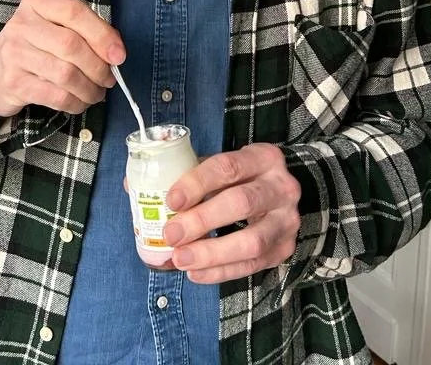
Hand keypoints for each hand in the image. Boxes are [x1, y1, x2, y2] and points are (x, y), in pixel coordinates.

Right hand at [0, 0, 125, 117]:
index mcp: (36, 3)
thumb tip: (116, 52)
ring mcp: (15, 54)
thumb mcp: (52, 28)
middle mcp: (22, 24)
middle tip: (109, 79)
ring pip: (66, 73)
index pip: (74, 11)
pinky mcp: (14, 83)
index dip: (102, 34)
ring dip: (90, 88)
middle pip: (71, 45)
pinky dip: (76, 102)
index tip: (119, 55)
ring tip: (97, 93)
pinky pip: (56, 96)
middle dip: (98, 67)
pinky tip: (80, 102)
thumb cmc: (34, 47)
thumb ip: (83, 31)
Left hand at [162, 144, 300, 283]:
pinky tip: (195, 273)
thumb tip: (144, 193)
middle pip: (241, 203)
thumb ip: (193, 176)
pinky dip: (220, 272)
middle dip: (202, 220)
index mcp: (263, 158)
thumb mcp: (224, 166)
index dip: (197, 183)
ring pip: (251, 241)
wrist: (281, 194)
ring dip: (211, 253)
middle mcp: (281, 187)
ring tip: (180, 259)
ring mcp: (286, 221)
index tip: (171, 200)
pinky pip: (252, 266)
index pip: (228, 167)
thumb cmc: (242, 178)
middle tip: (171, 234)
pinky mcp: (284, 249)